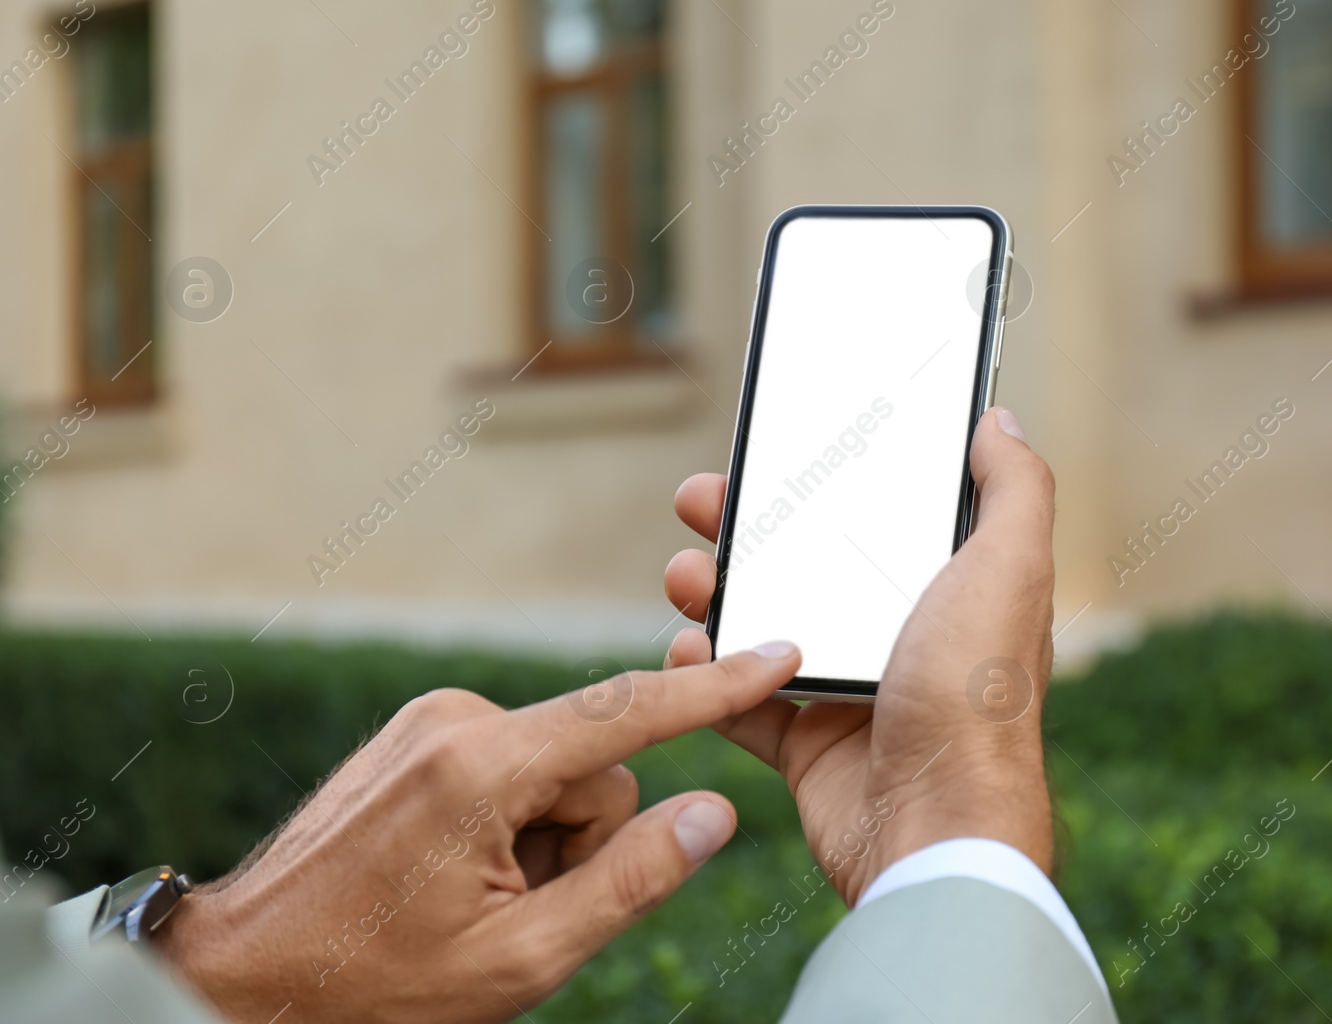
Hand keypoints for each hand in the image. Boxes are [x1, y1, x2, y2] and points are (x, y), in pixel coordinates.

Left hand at [155, 648, 801, 1023]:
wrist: (247, 975)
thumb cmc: (377, 983)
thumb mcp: (522, 956)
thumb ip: (632, 880)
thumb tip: (714, 811)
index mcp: (482, 766)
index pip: (631, 713)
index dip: (716, 689)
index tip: (779, 654)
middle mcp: (456, 719)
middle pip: (595, 764)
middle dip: (582, 837)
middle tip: (515, 905)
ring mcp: (430, 720)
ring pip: (555, 767)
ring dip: (541, 835)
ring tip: (472, 894)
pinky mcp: (418, 733)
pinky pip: (511, 763)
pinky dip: (508, 817)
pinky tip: (454, 870)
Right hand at [663, 407, 1056, 904]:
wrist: (936, 826)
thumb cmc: (978, 697)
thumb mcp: (1010, 569)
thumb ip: (1015, 490)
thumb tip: (1001, 422)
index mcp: (948, 590)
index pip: (879, 517)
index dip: (828, 480)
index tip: (779, 450)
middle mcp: (900, 636)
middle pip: (809, 562)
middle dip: (749, 528)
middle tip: (702, 501)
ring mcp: (851, 693)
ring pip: (766, 627)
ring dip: (718, 594)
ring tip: (688, 577)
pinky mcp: (810, 749)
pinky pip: (743, 702)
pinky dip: (707, 676)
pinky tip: (686, 650)